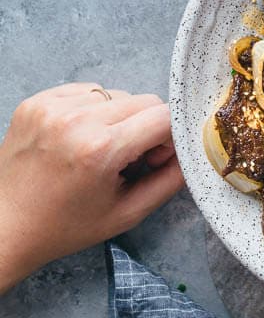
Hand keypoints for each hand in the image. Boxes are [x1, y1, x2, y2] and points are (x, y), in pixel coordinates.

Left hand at [0, 83, 183, 290]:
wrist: (5, 227)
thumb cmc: (63, 226)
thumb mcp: (127, 213)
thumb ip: (169, 182)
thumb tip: (191, 154)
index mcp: (100, 149)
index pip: (163, 117)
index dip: (169, 139)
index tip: (156, 159)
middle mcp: (75, 120)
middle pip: (143, 100)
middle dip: (148, 127)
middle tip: (130, 158)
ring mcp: (52, 107)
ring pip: (116, 94)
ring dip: (119, 117)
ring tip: (101, 149)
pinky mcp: (36, 102)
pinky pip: (85, 91)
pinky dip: (92, 110)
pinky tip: (80, 138)